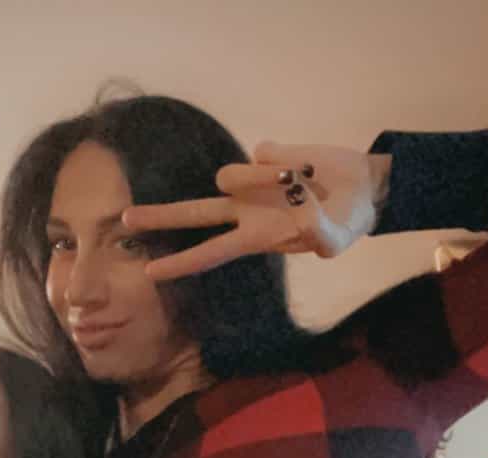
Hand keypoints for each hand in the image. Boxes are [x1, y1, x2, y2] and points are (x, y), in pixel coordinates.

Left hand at [123, 144, 390, 280]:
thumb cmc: (348, 219)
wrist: (364, 186)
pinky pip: (266, 153)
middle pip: (194, 214)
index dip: (182, 263)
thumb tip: (306, 217)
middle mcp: (246, 211)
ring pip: (233, 174)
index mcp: (256, 237)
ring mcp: (252, 182)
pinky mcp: (267, 155)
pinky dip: (287, 159)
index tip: (150, 274)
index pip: (210, 252)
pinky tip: (305, 167)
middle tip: (124, 221)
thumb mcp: (339, 236)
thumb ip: (324, 235)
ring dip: (264, 178)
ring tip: (304, 183)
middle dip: (160, 218)